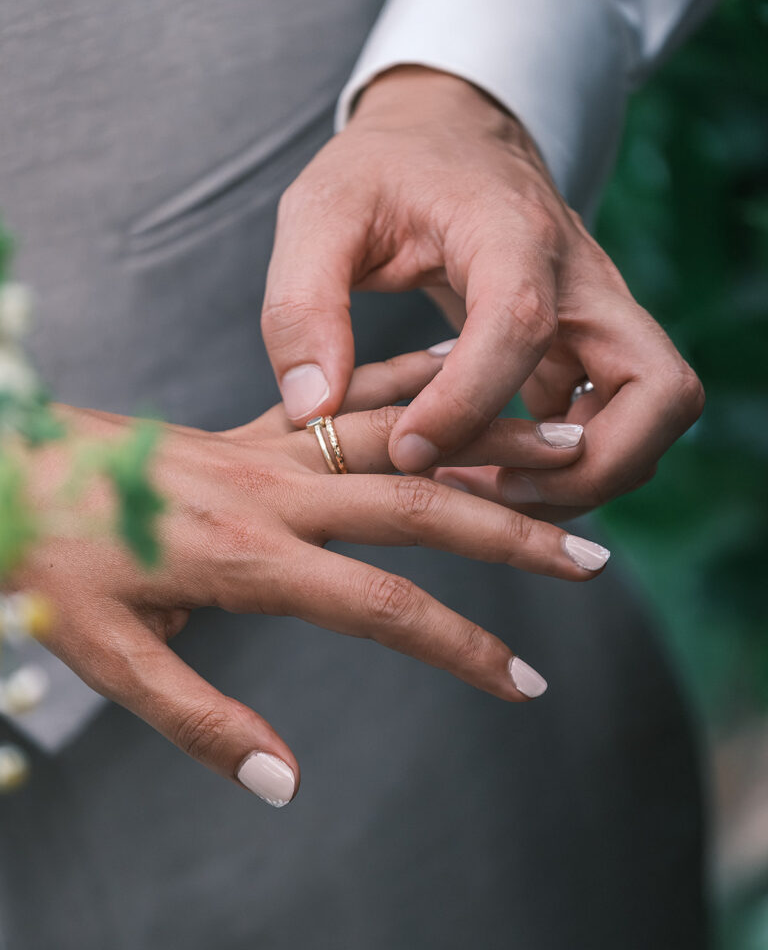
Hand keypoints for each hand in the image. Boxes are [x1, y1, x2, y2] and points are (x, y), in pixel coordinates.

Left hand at [13, 351, 606, 805]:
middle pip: (418, 507)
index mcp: (246, 556)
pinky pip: (352, 391)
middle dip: (512, 535)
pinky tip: (463, 364)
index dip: (460, 647)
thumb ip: (200, 720)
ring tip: (562, 444)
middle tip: (591, 557)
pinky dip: (416, 378)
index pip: (381, 605)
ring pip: (400, 434)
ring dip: (485, 442)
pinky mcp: (259, 421)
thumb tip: (286, 780)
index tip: (524, 681)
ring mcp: (272, 444)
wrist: (9, 465)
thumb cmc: (52, 562)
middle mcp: (275, 490)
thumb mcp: (108, 659)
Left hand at [263, 66, 703, 517]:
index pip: (522, 326)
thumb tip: (314, 411)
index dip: (468, 403)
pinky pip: (616, 418)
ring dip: (591, 474)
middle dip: (590, 467)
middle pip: (659, 390)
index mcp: (511, 232)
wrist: (450, 134)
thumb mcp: (319, 213)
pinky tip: (493, 466)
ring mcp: (598, 313)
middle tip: (493, 484)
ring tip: (490, 485)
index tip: (408, 448)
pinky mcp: (588, 342)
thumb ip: (301, 307)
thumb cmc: (384, 171)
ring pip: (658, 414)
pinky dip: (572, 462)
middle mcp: (582, 277)